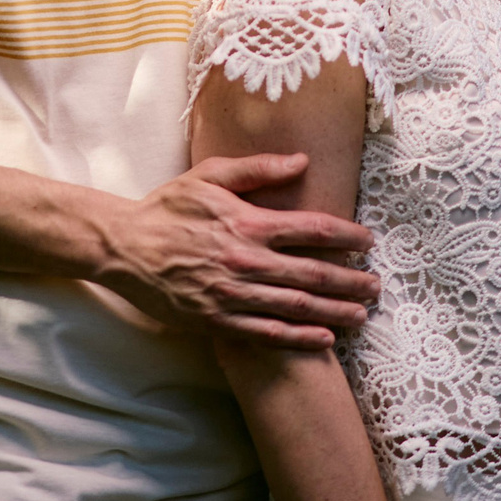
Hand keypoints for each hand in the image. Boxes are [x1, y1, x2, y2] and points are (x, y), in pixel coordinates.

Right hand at [100, 153, 380, 349]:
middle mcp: (246, 260)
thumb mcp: (209, 176)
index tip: (369, 242)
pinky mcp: (216, 320)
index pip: (311, 229)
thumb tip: (302, 161)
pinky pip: (266, 334)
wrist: (123, 248)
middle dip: (351, 280)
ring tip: (362, 314)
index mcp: (247, 222)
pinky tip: (324, 339)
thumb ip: (257, 169)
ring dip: (335, 311)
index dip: (347, 236)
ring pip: (296, 306)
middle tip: (377, 285)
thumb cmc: (167, 208)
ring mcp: (232, 294)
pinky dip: (298, 338)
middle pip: (313, 273)